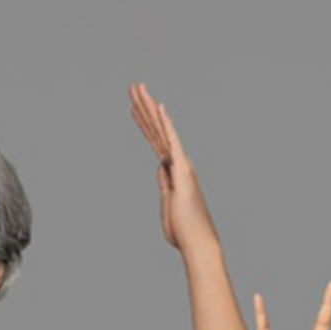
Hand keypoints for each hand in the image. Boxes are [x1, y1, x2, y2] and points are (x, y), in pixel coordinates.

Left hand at [129, 83, 219, 254]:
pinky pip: (171, 142)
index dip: (144, 122)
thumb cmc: (184, 230)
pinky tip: (158, 107)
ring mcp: (180, 164)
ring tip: (138, 88)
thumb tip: (161, 168)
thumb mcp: (168, 203)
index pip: (154, 140)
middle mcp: (177, 163)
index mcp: (172, 170)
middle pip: (156, 129)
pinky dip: (166, 124)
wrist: (197, 243)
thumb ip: (164, 183)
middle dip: (143, 106)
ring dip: (149, 108)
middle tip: (133, 86)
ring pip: (161, 130)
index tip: (134, 106)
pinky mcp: (182, 170)